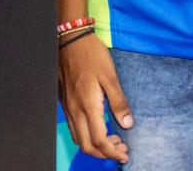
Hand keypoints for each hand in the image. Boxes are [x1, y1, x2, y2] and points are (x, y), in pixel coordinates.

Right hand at [58, 28, 131, 162]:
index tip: (125, 154)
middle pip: (87, 145)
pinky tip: (98, 126)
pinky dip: (86, 135)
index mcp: (87, 105)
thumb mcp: (110, 76)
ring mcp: (67, 107)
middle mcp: (75, 110)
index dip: (113, 152)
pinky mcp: (64, 102)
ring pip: (78, 138)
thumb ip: (119, 102)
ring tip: (113, 139)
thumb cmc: (92, 55)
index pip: (99, 140)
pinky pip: (74, 128)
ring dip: (96, 146)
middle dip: (105, 153)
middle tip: (122, 148)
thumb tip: (127, 124)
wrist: (69, 39)